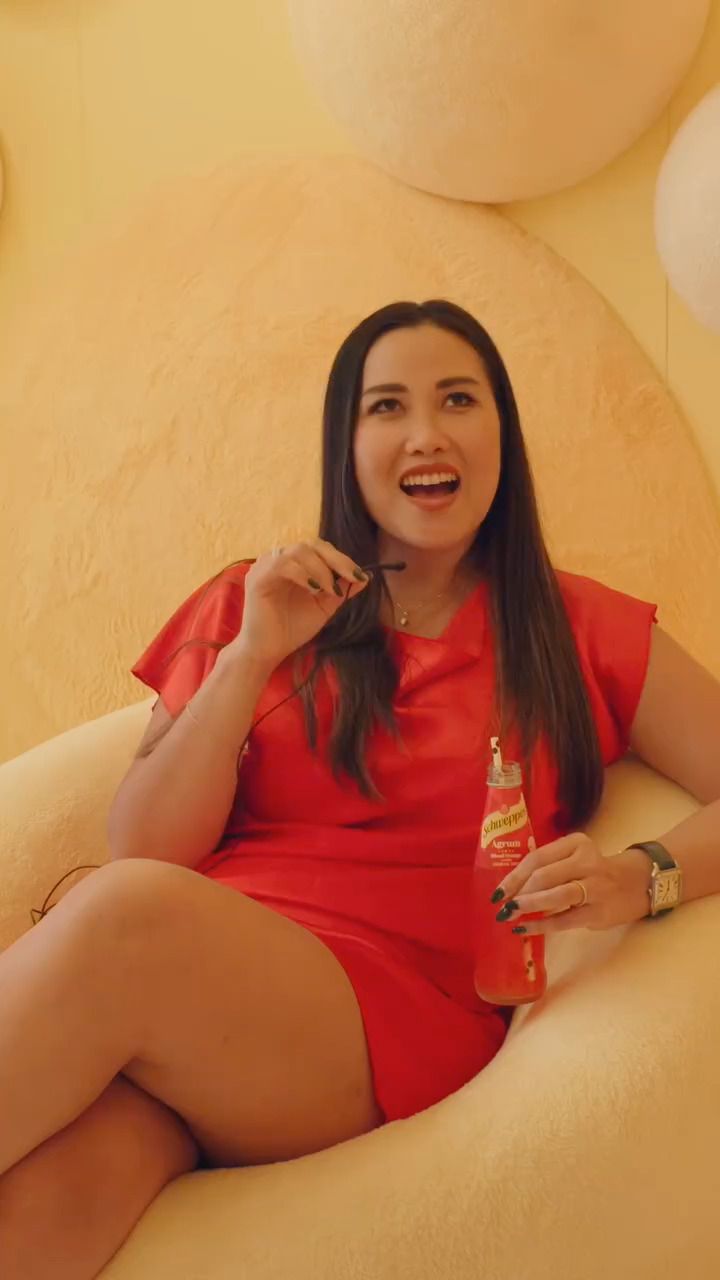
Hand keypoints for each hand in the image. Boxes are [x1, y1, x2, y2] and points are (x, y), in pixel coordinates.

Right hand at [228, 540, 370, 671]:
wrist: (269, 651)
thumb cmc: (292, 629)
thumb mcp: (324, 607)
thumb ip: (341, 590)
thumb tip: (367, 576)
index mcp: (294, 564)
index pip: (320, 549)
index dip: (341, 558)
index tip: (359, 574)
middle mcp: (278, 560)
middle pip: (311, 544)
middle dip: (335, 559)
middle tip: (352, 575)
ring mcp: (265, 566)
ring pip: (298, 551)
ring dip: (320, 569)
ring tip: (329, 590)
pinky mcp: (257, 577)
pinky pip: (283, 564)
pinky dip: (303, 574)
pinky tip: (314, 589)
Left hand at [492, 833, 651, 934]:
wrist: (637, 884)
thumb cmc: (595, 872)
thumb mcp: (575, 858)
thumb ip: (549, 867)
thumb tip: (510, 888)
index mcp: (576, 843)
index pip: (538, 857)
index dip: (514, 876)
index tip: (497, 891)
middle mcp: (587, 861)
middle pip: (544, 875)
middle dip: (518, 892)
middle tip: (502, 906)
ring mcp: (596, 886)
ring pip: (556, 895)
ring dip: (529, 906)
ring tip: (510, 915)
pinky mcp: (599, 911)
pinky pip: (565, 919)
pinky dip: (541, 925)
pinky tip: (524, 929)